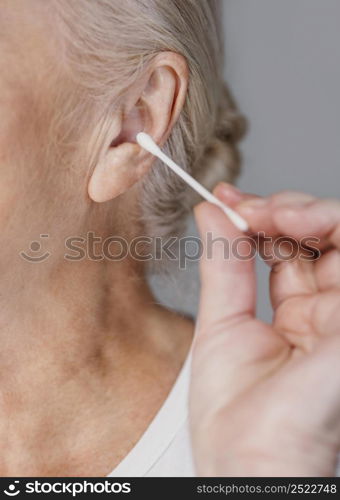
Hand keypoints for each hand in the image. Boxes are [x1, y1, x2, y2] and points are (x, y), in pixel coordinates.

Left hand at [190, 185, 339, 475]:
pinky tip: (294, 222)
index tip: (226, 198)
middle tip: (249, 206)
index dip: (263, 217)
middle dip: (288, 209)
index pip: (293, 250)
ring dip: (310, 212)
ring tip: (271, 212)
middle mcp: (330, 313)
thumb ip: (225, 266)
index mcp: (299, 316)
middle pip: (327, 237)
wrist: (246, 469)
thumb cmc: (234, 418)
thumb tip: (213, 211)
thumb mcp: (222, 326)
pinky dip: (332, 229)